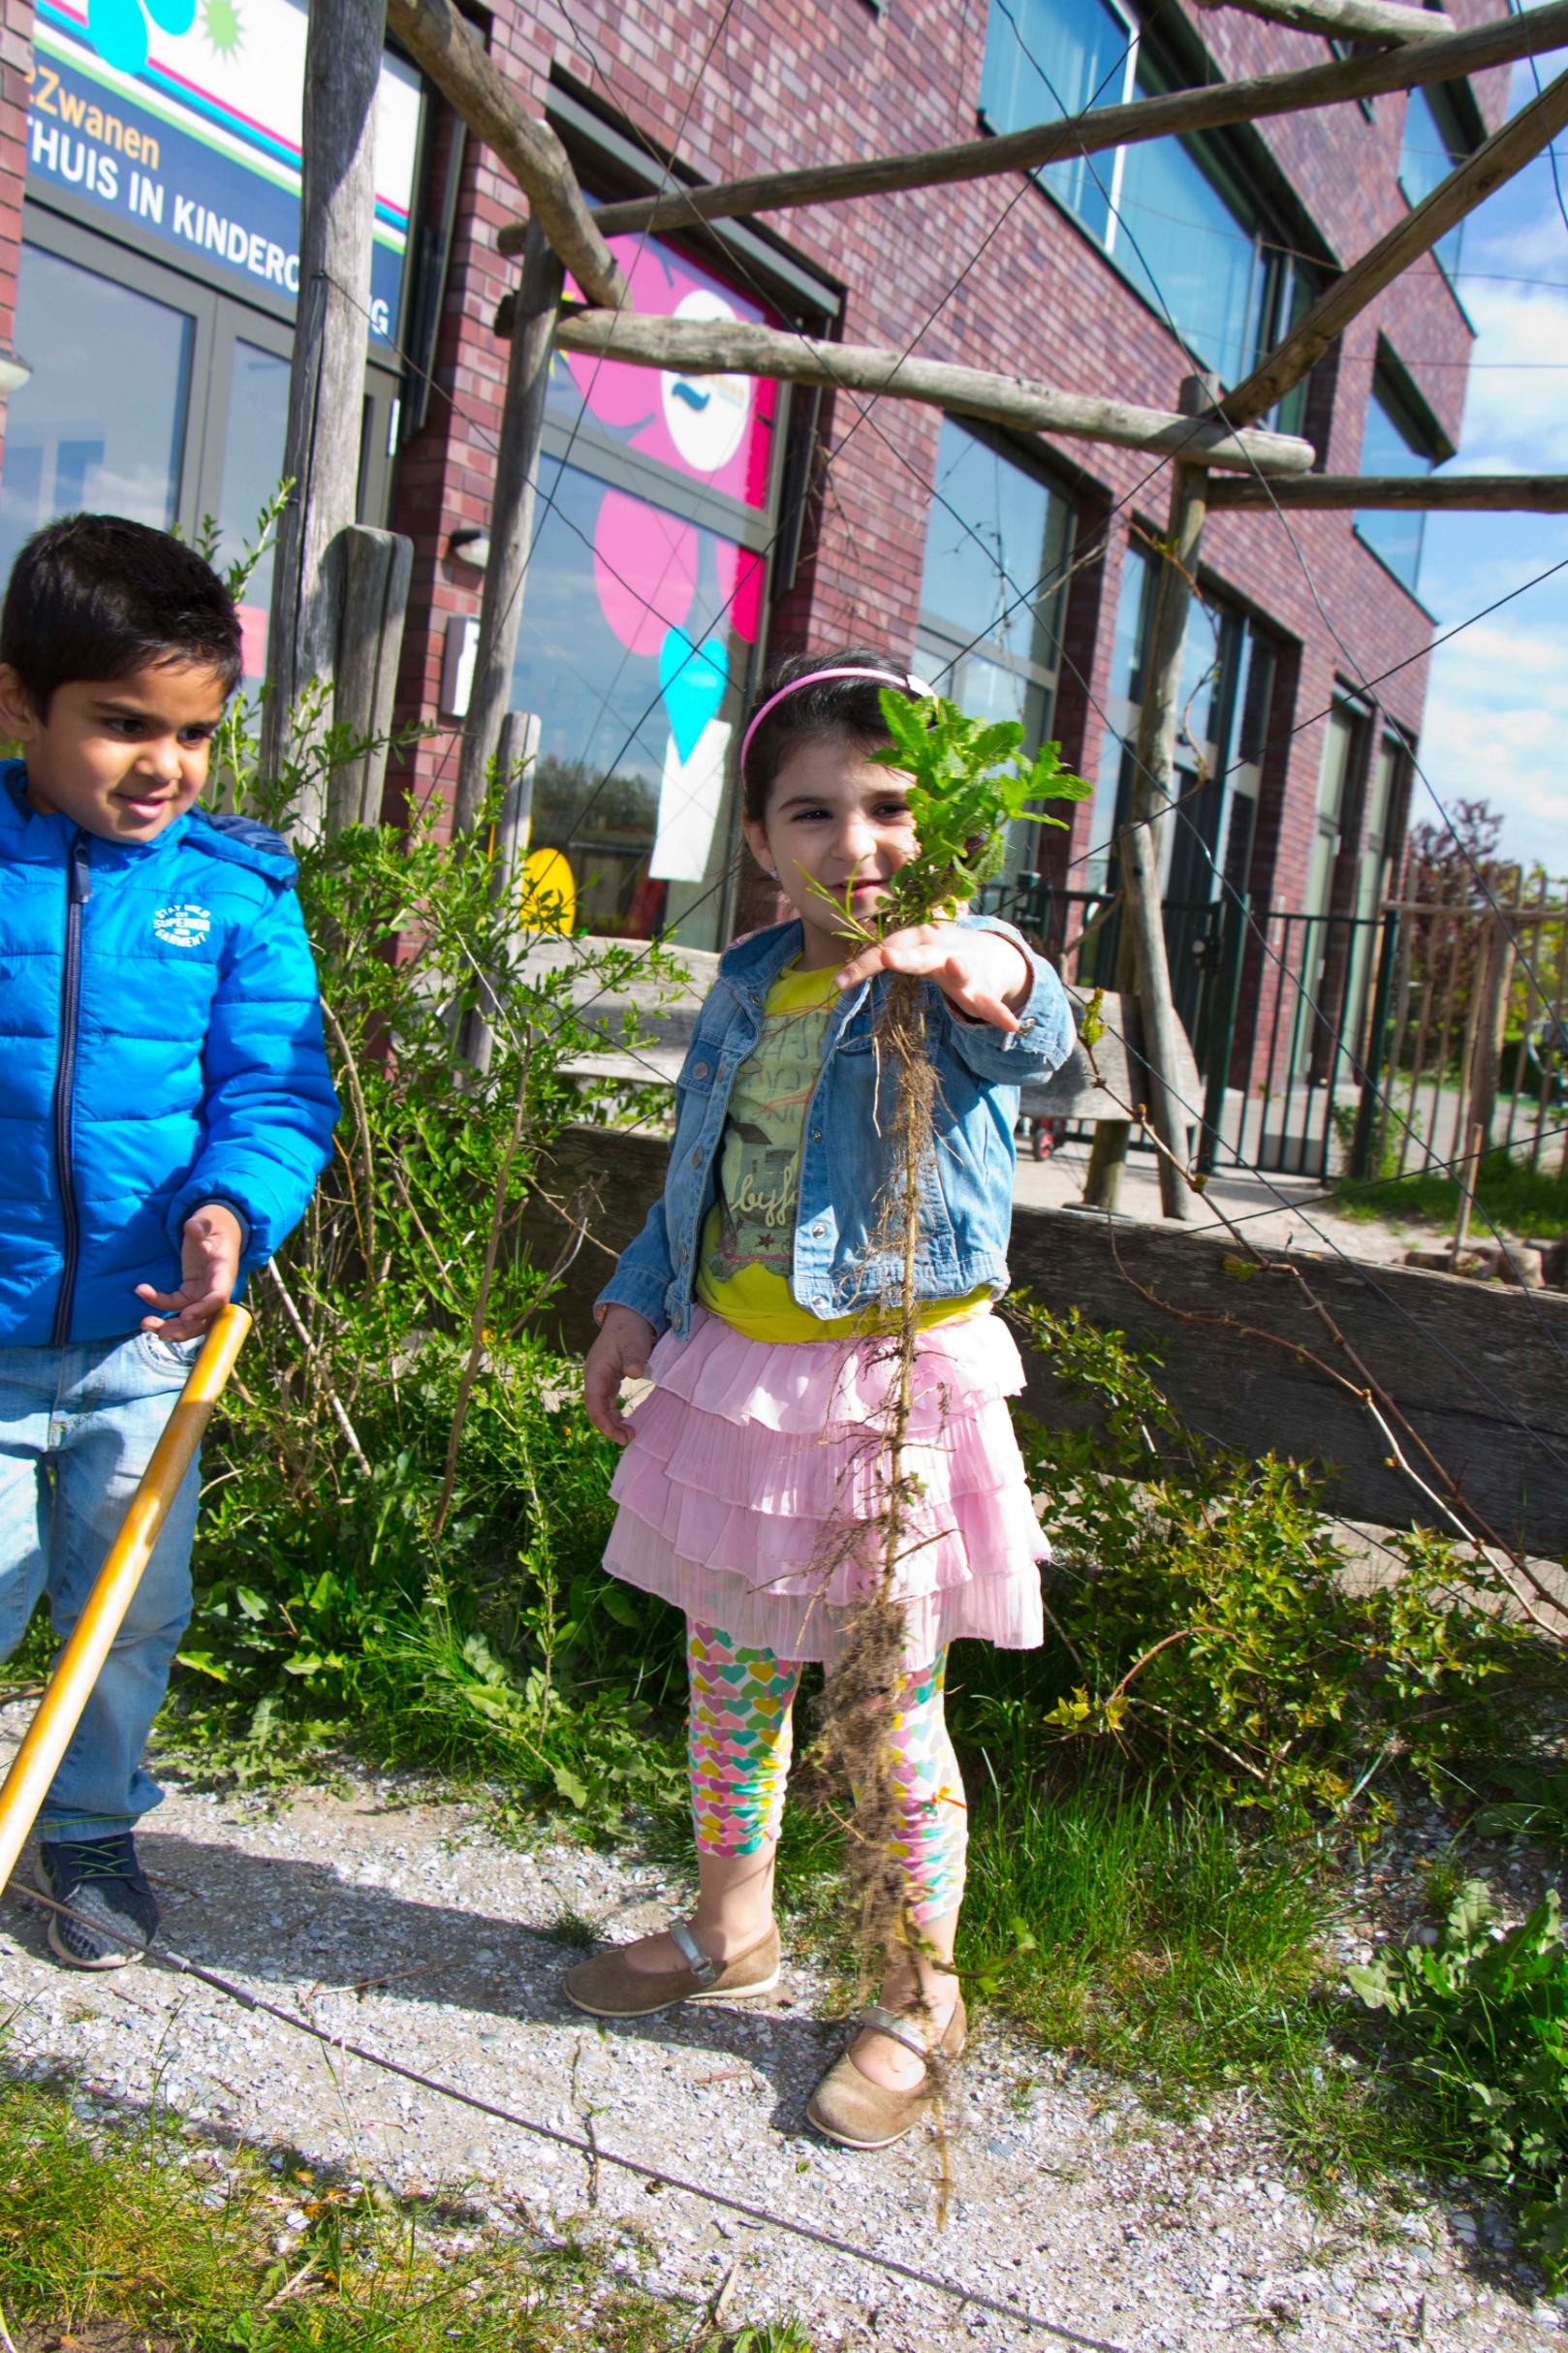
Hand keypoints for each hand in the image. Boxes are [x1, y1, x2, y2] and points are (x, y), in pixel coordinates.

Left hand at [135, 1203, 243, 1341]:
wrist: (216, 1226)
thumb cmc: (214, 1224)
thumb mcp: (209, 1221)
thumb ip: (201, 1225)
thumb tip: (192, 1227)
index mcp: (223, 1272)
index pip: (218, 1297)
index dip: (204, 1310)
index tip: (185, 1315)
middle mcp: (215, 1287)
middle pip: (205, 1318)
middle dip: (185, 1329)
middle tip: (162, 1334)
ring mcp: (202, 1291)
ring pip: (189, 1318)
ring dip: (170, 1326)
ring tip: (145, 1324)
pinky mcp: (190, 1291)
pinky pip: (175, 1304)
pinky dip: (159, 1304)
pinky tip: (141, 1290)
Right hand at [584, 1305, 657, 1443]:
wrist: (628, 1316)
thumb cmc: (630, 1330)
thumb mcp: (634, 1343)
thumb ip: (633, 1359)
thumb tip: (633, 1373)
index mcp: (596, 1372)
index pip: (594, 1404)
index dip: (604, 1423)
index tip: (619, 1435)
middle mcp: (594, 1378)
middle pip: (596, 1409)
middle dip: (609, 1427)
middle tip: (629, 1439)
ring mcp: (600, 1379)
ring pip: (601, 1407)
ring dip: (611, 1422)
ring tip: (629, 1434)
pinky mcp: (608, 1378)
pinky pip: (607, 1401)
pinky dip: (614, 1413)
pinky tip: (624, 1421)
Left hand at [835, 923, 1030, 1030]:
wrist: (993, 951)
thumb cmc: (938, 954)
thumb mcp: (912, 951)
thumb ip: (880, 961)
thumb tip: (838, 976)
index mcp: (918, 941)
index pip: (886, 951)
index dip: (863, 966)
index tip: (839, 982)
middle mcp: (941, 950)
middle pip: (919, 955)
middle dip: (904, 957)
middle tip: (887, 957)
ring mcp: (965, 968)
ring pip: (960, 969)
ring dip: (958, 970)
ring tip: (957, 971)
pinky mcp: (984, 989)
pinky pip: (990, 1004)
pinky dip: (1000, 1015)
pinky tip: (1011, 1026)